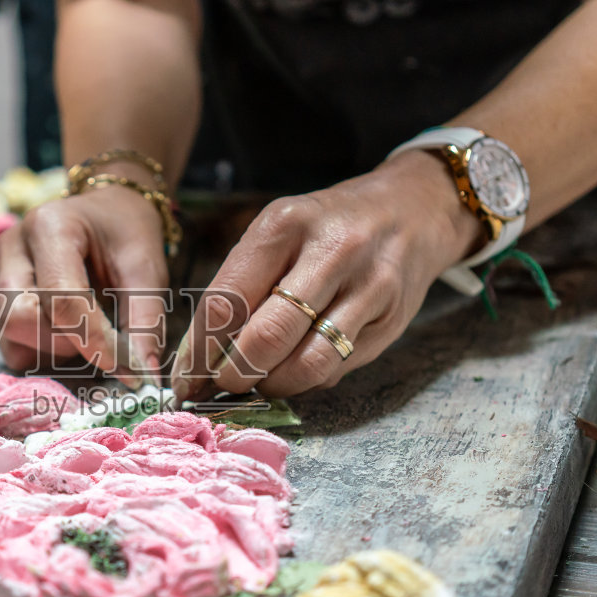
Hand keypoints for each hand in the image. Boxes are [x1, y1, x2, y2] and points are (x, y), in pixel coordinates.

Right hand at [0, 182, 169, 387]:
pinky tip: (65, 334)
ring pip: (9, 332)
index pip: (61, 296)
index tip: (123, 366)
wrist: (105, 212)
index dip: (92, 338)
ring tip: (85, 332)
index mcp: (50, 226)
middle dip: (64, 342)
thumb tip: (145, 376)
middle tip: (101, 340)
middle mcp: (13, 245)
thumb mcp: (146, 268)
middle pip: (20, 316)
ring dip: (51, 348)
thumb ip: (145, 319)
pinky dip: (37, 349)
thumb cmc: (126, 233)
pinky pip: (6, 340)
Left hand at [171, 152, 483, 399]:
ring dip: (272, 386)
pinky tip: (295, 367)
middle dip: (233, 375)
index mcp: (285, 224)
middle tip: (221, 384)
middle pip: (265, 338)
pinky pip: (336, 369)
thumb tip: (199, 356)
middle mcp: (331, 253)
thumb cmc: (327, 226)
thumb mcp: (278, 231)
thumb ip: (241, 285)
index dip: (198, 351)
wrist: (412, 210)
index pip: (227, 301)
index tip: (185, 378)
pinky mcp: (391, 322)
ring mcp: (368, 289)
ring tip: (259, 380)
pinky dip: (306, 380)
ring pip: (306, 365)